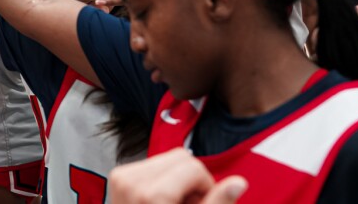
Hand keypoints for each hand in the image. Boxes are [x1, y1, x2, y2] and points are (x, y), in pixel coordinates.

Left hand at [109, 148, 247, 203]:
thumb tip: (239, 182)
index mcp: (151, 195)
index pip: (193, 167)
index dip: (205, 187)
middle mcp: (132, 181)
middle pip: (180, 157)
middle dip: (192, 181)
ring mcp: (122, 177)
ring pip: (167, 159)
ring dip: (177, 180)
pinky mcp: (118, 176)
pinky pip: (152, 164)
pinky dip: (162, 180)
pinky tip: (161, 202)